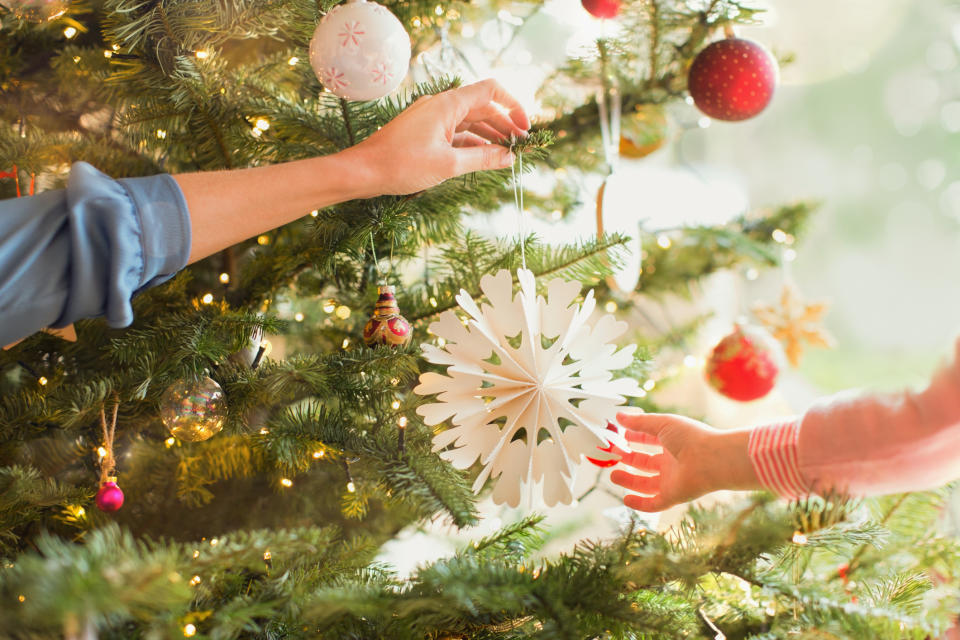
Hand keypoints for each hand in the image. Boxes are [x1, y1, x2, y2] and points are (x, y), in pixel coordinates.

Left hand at [348, 79, 529, 195]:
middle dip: (504, 124)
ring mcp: (431, 118)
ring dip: (489, 134)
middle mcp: (440, 105)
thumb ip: (483, 158)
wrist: (364, 171)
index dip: (513, 105)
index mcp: (447, 104)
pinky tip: (484, 155)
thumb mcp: (449, 164)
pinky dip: (472, 141)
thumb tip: (509, 158)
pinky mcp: (425, 131)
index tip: (525, 126)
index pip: (491, 90)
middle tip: (521, 145)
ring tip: (507, 153)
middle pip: (483, 107)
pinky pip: (455, 131)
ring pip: (469, 120)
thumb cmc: (402, 165)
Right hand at [609, 412, 757, 511]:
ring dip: (629, 481)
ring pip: (646, 484)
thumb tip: (619, 417)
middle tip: (613, 456)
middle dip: (629, 459)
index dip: (634, 438)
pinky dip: (639, 503)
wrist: (711, 460)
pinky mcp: (673, 496)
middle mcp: (671, 462)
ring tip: (613, 475)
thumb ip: (639, 422)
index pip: (649, 440)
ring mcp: (672, 480)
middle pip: (646, 463)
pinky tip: (625, 498)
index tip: (619, 436)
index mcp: (671, 442)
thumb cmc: (690, 437)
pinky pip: (653, 503)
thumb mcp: (662, 423)